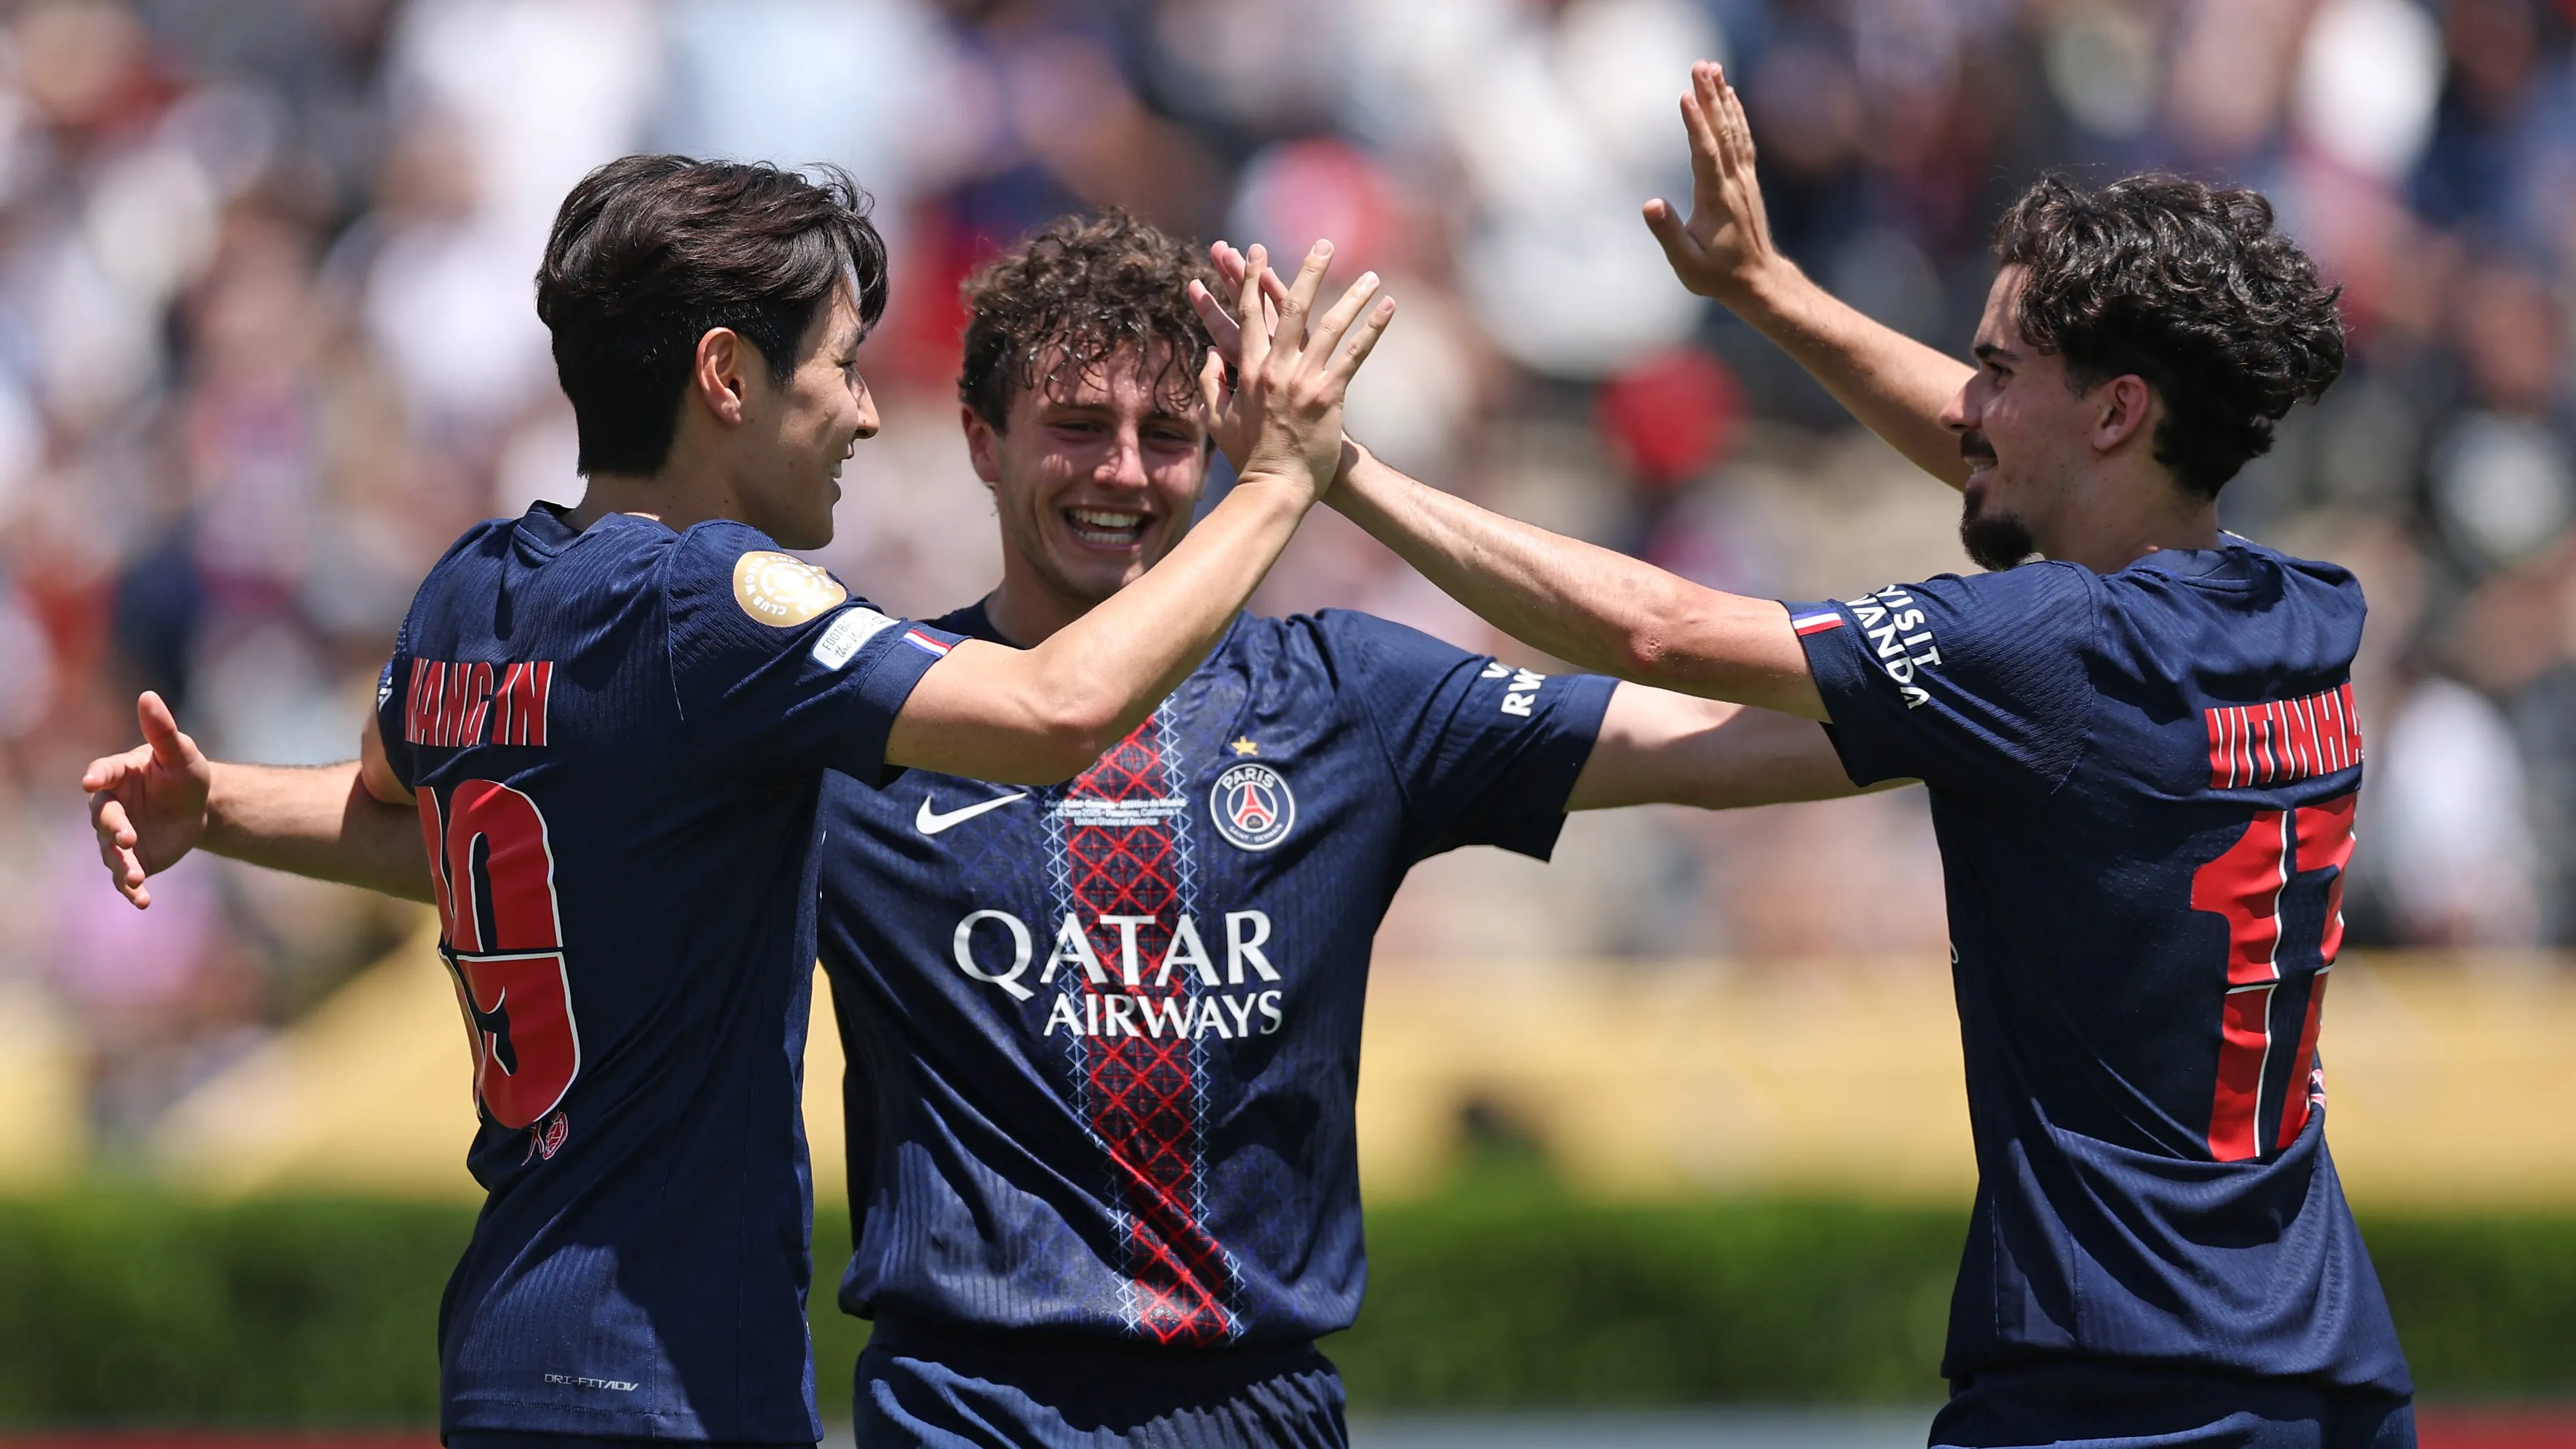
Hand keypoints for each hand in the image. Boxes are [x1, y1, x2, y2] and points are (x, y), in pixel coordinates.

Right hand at [82, 691, 211, 908]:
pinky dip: (131, 889)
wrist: (199, 807)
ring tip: (134, 876)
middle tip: (126, 838)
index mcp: (117, 775)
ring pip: (111, 852)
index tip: (91, 780)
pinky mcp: (132, 859)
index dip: (96, 776)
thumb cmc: (185, 773)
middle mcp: (110, 806)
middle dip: (113, 828)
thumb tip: (148, 696)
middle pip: (103, 818)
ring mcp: (117, 835)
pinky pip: (126, 876)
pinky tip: (143, 901)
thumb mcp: (181, 752)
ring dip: (120, 865)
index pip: (102, 773)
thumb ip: (163, 729)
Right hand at [1193, 239, 1392, 497]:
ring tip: (1372, 276)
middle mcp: (1276, 369)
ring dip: (1352, 297)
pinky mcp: (1329, 395)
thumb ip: (1210, 384)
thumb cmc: (1248, 457)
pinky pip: (1355, 355)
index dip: (1251, 279)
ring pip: (1329, 326)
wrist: (1275, 488)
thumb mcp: (1217, 420)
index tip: (1256, 251)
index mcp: (1249, 371)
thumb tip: (1210, 353)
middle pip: (1291, 308)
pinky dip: (1372, 329)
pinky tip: (1388, 309)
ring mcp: (1303, 381)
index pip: (1249, 315)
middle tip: (1325, 244)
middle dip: (1308, 272)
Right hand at [1642, 60, 1785, 305]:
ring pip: (1734, 130)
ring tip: (1712, 69)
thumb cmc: (1716, 275)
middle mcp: (1734, 182)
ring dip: (1723, 98)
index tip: (1686, 95)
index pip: (1706, 153)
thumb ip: (1667, 233)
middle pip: (1722, 132)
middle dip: (1710, 96)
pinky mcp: (1747, 180)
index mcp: (1716, 199)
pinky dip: (1736, 114)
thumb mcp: (1685, 263)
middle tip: (1700, 65)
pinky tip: (1730, 96)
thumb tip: (1649, 204)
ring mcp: (1743, 179)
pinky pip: (1743, 139)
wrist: (1757, 281)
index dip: (1696, 124)